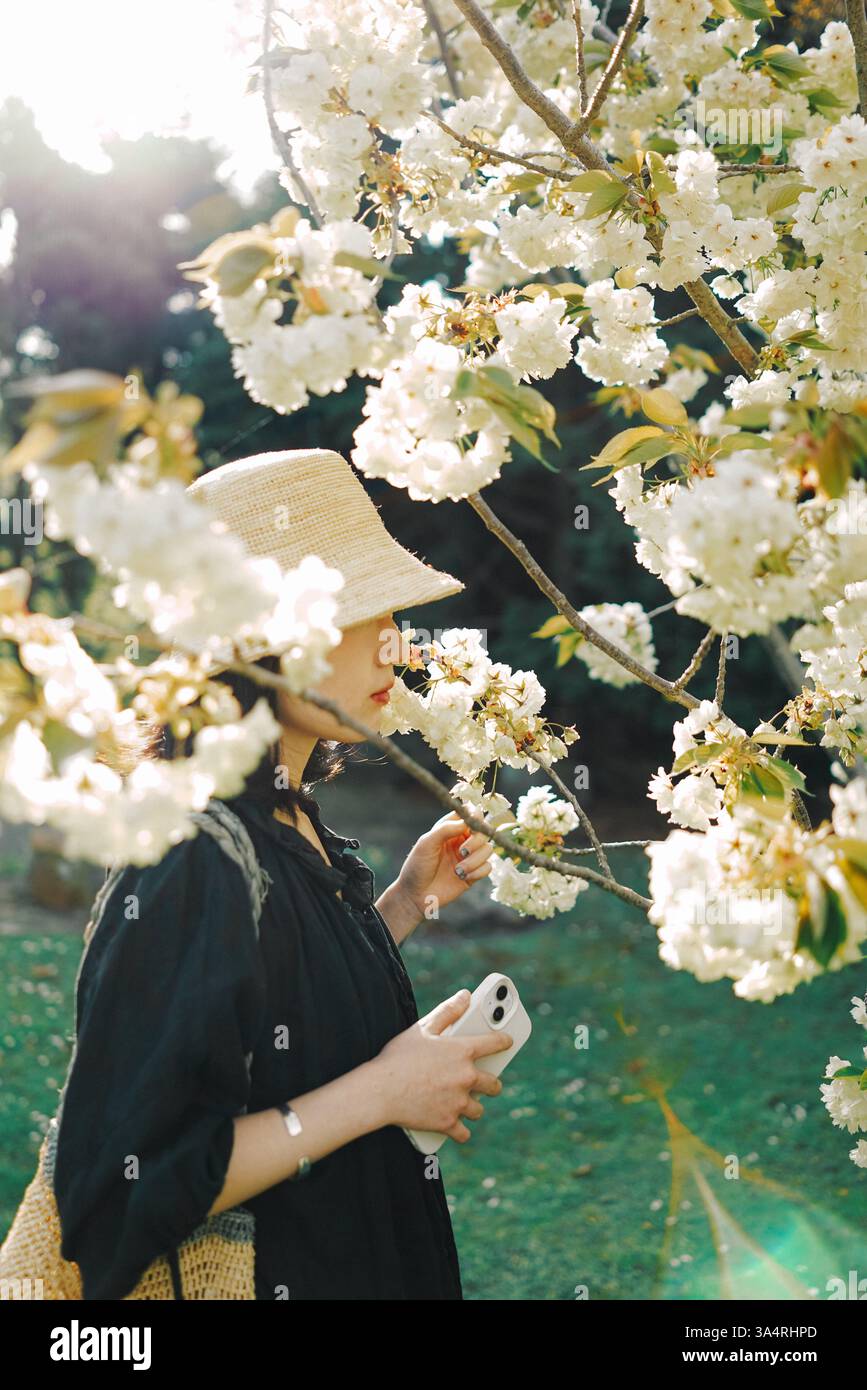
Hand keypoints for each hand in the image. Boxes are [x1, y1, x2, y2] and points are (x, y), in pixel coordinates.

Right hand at [372, 990, 511, 1141]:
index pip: (495, 1043)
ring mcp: (459, 1103)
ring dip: (473, 1107)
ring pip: (479, 1109)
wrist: (380, 1091)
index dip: (504, 1041)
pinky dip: (460, 1130)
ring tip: (464, 1104)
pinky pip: (463, 1132)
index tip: (508, 1042)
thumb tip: (465, 995)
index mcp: (462, 1052)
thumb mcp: (422, 1029)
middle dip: (492, 1084)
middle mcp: (466, 1078)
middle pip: (493, 1085)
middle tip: (486, 1084)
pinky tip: (456, 1127)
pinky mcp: (448, 1123)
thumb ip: (447, 1011)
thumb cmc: (398, 1057)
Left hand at [394, 810, 495, 919]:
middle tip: (462, 851)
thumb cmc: (417, 866)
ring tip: (458, 870)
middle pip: (484, 831)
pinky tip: (463, 877)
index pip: (470, 814)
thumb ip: (446, 829)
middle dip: (476, 841)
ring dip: (475, 860)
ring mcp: (468, 857)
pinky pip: (488, 867)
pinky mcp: (474, 874)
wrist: (415, 895)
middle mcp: (462, 840)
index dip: (475, 815)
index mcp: (450, 829)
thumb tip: (467, 821)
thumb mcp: (426, 843)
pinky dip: (478, 871)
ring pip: (488, 849)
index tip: (471, 824)